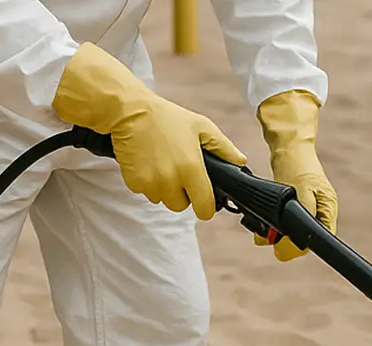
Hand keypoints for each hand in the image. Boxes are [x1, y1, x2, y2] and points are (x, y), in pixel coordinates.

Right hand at [52, 43, 247, 219]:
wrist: (130, 112)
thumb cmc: (167, 117)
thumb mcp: (201, 126)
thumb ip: (223, 147)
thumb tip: (241, 161)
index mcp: (191, 168)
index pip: (204, 207)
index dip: (206, 207)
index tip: (204, 203)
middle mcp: (171, 180)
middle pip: (181, 206)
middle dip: (182, 194)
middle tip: (179, 172)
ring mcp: (150, 183)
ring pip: (162, 200)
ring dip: (164, 189)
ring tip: (162, 164)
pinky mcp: (133, 182)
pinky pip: (145, 192)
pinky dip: (147, 183)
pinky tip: (147, 163)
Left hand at [254, 90, 337, 261]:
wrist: (288, 147)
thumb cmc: (297, 165)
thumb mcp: (299, 190)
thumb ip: (300, 216)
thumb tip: (293, 241)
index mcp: (328, 210)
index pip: (319, 240)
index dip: (300, 248)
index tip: (281, 246)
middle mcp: (320, 213)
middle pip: (303, 242)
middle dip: (284, 242)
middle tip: (266, 235)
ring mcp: (307, 210)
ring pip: (291, 236)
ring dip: (274, 235)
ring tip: (261, 229)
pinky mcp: (294, 207)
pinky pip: (283, 225)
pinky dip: (270, 226)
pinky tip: (261, 222)